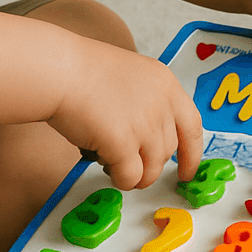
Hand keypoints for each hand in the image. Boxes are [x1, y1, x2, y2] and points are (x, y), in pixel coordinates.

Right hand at [48, 37, 204, 191]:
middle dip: (150, 164)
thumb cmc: (82, 71)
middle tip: (129, 164)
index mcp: (166, 84)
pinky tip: (106, 166)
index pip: (192, 126)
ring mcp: (145, 125)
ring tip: (112, 164)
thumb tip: (148, 137)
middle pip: (168, 151)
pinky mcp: (124, 144)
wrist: (59, 71)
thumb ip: (147, 101)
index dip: (192, 154)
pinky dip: (121, 180)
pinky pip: (130, 177)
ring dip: (134, 175)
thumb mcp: (130, 76)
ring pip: (152, 169)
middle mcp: (161, 104)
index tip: (187, 171)